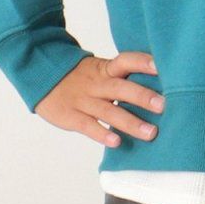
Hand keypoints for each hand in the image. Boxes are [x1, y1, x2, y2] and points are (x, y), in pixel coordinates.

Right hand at [37, 50, 163, 147]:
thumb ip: (122, 78)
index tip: (161, 66)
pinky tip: (117, 142)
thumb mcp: (99, 70)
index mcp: (105, 70)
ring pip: (109, 112)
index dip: (142, 63)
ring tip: (151, 132)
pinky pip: (88, 126)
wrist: (40, 77)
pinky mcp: (71, 116)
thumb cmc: (80, 77)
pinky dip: (102, 134)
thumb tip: (159, 87)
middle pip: (121, 89)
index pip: (125, 61)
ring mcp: (83, 100)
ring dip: (131, 122)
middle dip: (143, 97)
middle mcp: (96, 84)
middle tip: (164, 105)